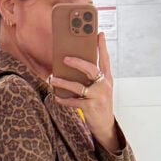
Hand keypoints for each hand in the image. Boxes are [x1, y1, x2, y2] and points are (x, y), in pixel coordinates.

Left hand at [50, 32, 118, 150]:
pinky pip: (74, 102)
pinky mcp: (90, 108)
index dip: (102, 47)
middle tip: (65, 57)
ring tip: (53, 79)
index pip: (105, 60)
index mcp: (107, 80)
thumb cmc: (100, 105)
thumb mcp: (101, 90)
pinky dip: (64, 100)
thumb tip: (74, 65)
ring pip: (78, 86)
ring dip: (63, 83)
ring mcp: (98, 97)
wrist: (105, 127)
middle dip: (78, 62)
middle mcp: (104, 86)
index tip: (99, 33)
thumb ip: (93, 78)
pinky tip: (56, 97)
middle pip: (91, 69)